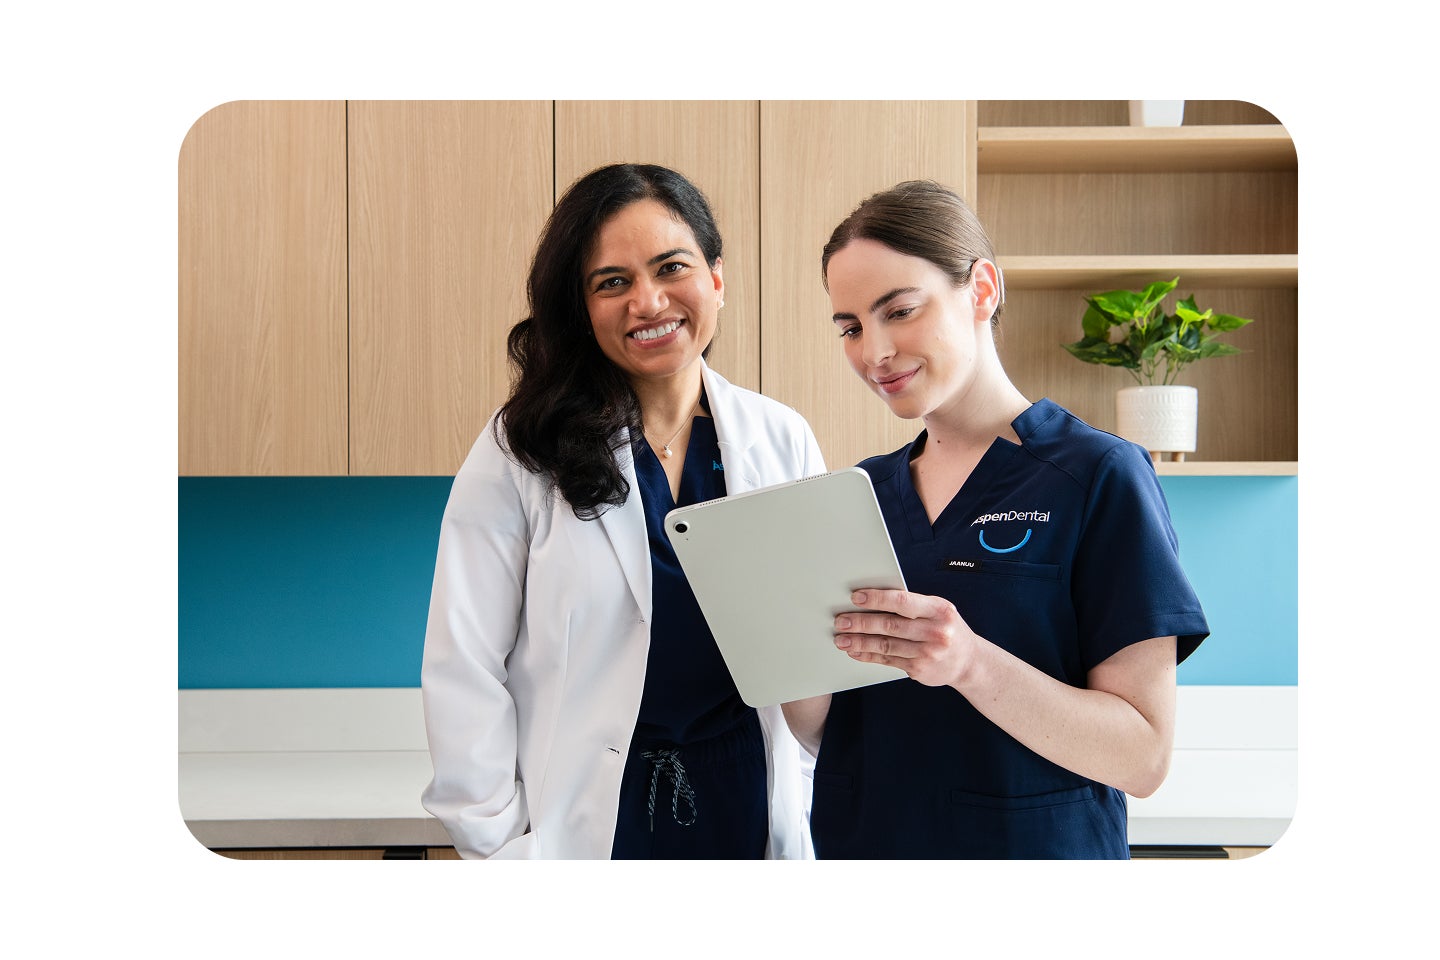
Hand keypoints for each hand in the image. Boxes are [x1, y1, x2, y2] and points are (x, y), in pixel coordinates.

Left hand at [833, 589, 975, 687]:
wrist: (969, 662)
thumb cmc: (947, 629)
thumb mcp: (938, 611)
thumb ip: (913, 606)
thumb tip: (874, 599)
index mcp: (939, 610)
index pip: (902, 602)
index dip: (877, 599)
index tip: (856, 597)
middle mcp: (935, 632)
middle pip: (890, 625)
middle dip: (861, 623)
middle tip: (841, 621)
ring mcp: (927, 653)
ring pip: (886, 645)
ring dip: (860, 642)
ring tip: (841, 639)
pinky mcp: (919, 669)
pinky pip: (888, 660)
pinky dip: (868, 655)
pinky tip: (855, 652)